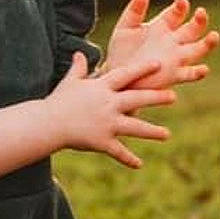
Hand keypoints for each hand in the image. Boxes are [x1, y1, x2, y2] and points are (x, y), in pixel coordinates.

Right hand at [48, 50, 175, 168]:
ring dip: (152, 132)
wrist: (47, 123)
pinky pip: (118, 152)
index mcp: (101, 88)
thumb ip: (78, 68)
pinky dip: (128, 159)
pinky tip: (139, 164)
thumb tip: (80, 54)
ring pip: (135, 128)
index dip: (143, 68)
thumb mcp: (70, 82)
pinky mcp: (101, 141)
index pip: (126, 75)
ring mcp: (106, 124)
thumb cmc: (58, 101)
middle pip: (137, 99)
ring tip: (167, 135)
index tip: (159, 64)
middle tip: (173, 97)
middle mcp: (108, 104)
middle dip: (156, 98)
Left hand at [103, 0, 219, 89]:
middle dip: (200, 20)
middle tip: (201, 12)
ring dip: (208, 43)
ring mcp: (176, 58)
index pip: (178, 12)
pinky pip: (190, 74)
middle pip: (193, 28)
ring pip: (198, 49)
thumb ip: (134, 12)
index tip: (180, 1)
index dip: (181, 6)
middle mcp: (174, 41)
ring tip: (214, 36)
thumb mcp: (125, 28)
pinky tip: (203, 69)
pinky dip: (198, 72)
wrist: (118, 76)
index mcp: (163, 26)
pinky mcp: (174, 75)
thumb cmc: (121, 51)